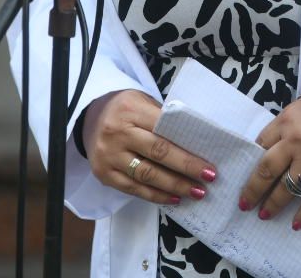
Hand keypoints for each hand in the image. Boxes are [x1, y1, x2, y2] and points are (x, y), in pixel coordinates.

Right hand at [83, 89, 216, 205]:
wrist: (91, 117)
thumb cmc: (126, 109)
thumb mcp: (144, 102)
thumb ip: (164, 119)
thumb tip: (196, 144)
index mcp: (131, 110)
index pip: (165, 131)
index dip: (188, 150)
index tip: (209, 164)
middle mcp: (117, 133)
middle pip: (158, 153)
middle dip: (186, 168)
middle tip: (208, 180)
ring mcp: (108, 155)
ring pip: (146, 175)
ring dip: (174, 186)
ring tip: (195, 192)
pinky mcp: (103, 174)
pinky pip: (133, 188)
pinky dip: (155, 195)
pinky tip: (173, 198)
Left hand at [240, 91, 300, 230]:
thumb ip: (286, 127)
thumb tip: (270, 150)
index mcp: (286, 121)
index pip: (260, 145)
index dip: (250, 162)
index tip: (244, 175)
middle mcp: (295, 140)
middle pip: (266, 169)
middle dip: (253, 190)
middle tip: (244, 205)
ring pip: (287, 187)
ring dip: (273, 204)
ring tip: (264, 215)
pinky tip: (296, 224)